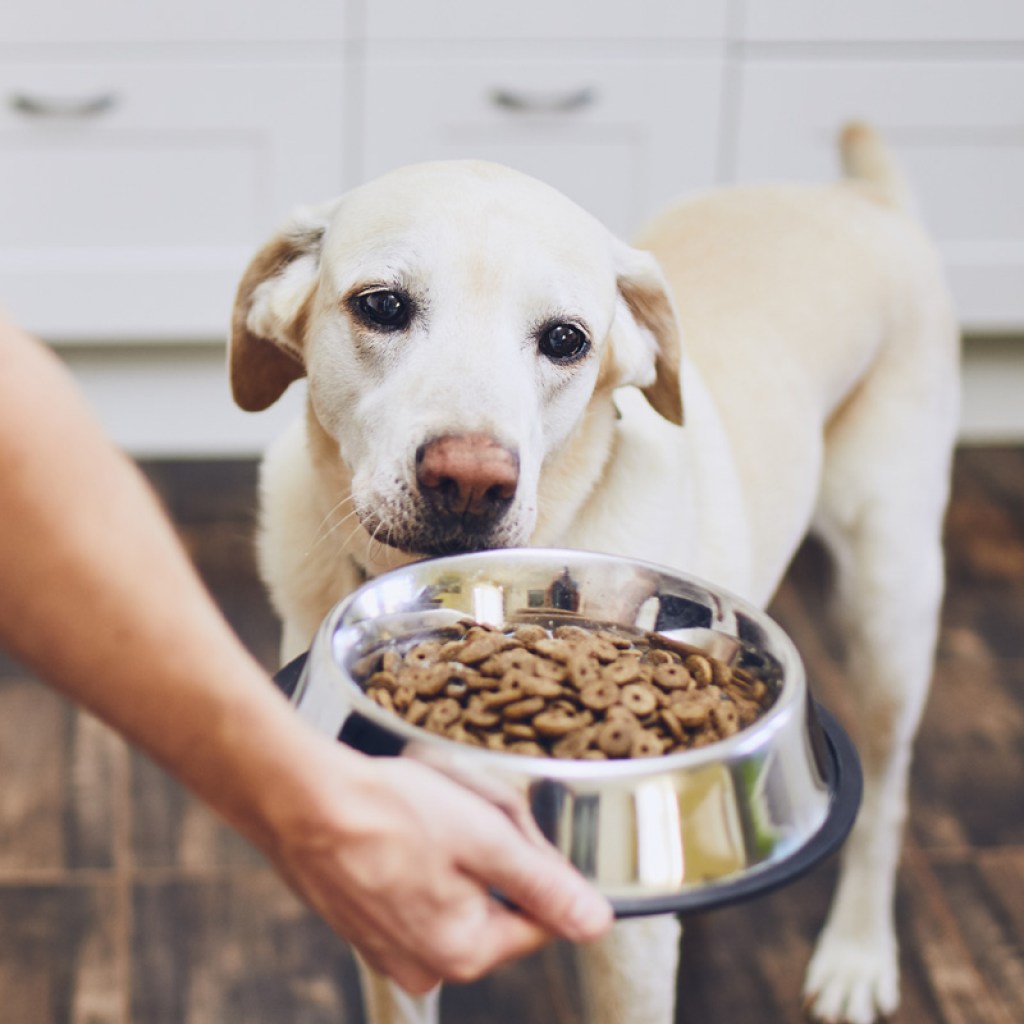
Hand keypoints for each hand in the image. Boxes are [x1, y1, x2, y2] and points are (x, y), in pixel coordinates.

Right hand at [259, 731, 613, 993]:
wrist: (300, 799)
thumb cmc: (388, 812)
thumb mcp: (485, 838)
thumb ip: (545, 884)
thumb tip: (595, 922)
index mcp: (464, 952)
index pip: (540, 919)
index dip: (536, 866)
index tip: (509, 828)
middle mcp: (425, 964)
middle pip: (496, 905)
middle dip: (491, 857)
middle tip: (462, 813)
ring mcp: (388, 947)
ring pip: (455, 895)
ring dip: (454, 856)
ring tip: (425, 817)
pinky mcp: (363, 923)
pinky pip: (414, 891)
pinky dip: (417, 860)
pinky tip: (399, 828)